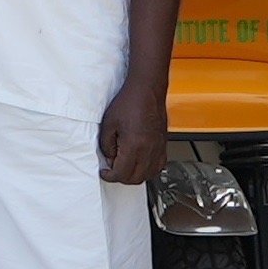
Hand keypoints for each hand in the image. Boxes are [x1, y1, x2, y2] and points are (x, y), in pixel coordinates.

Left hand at [97, 67, 170, 185]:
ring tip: (125, 166)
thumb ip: (106, 145)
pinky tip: (141, 165)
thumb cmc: (129, 102)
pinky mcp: (163, 145)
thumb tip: (109, 158)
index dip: (109, 176)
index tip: (104, 172)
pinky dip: (149, 170)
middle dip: (121, 177)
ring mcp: (158, 149)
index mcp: (134, 146)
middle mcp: (148, 151)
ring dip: (135, 176)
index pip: (121, 174)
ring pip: (148, 175)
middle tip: (112, 169)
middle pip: (135, 178)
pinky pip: (158, 167)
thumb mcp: (108, 123)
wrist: (147, 90)